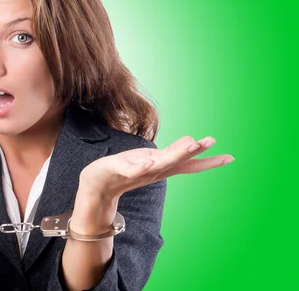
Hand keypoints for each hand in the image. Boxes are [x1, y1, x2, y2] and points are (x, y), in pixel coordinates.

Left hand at [79, 135, 234, 201]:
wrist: (97, 186)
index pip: (188, 163)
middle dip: (193, 151)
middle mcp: (154, 170)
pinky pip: (133, 169)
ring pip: (159, 163)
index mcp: (162, 166)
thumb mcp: (151, 158)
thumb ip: (170, 152)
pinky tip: (150, 162)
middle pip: (177, 161)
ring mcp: (138, 170)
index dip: (208, 160)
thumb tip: (192, 141)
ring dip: (174, 154)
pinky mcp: (120, 170)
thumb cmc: (125, 170)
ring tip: (191, 144)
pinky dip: (142, 167)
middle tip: (210, 141)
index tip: (230, 157)